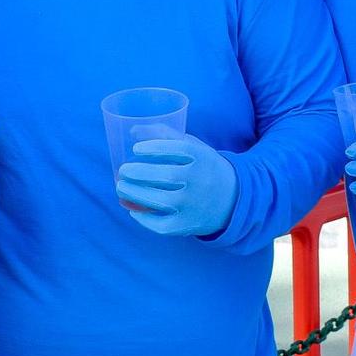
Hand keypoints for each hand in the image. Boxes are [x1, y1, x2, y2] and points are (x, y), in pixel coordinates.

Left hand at [117, 136, 238, 236]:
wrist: (234, 200)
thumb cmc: (204, 168)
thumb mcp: (194, 148)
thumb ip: (165, 135)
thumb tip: (132, 131)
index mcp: (203, 158)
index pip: (178, 149)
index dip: (154, 148)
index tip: (136, 149)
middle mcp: (200, 181)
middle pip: (165, 176)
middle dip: (138, 172)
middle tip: (123, 171)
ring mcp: (194, 205)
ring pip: (159, 200)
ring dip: (134, 193)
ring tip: (121, 187)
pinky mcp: (188, 225)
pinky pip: (162, 224)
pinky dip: (144, 218)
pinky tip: (133, 209)